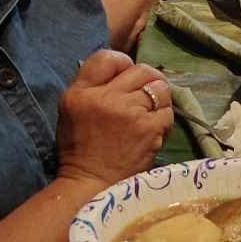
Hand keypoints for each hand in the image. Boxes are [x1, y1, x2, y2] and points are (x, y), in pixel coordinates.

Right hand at [57, 48, 174, 188]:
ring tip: (147, 113)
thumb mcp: (72, 109)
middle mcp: (105, 97)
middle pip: (141, 70)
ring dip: (158, 98)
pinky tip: (151, 129)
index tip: (124, 80)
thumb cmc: (82, 147)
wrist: (91, 184)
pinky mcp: (150, 127)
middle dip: (145, 81)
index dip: (122, 65)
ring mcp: (130, 112)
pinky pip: (168, 110)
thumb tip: (124, 66)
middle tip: (141, 98)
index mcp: (81, 92)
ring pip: (160, 87)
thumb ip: (93, 84)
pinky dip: (163, 118)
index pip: (109, 57)